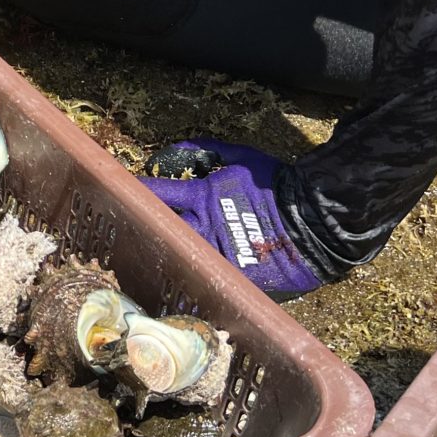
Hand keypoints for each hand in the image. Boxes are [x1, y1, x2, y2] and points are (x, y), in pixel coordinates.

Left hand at [140, 140, 324, 298]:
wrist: (314, 218)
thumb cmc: (278, 184)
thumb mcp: (243, 158)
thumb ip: (210, 151)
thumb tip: (180, 147)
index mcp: (203, 195)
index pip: (159, 192)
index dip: (139, 191)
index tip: (122, 192)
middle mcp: (203, 225)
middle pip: (162, 227)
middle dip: (144, 227)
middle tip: (125, 231)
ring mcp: (215, 252)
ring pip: (179, 255)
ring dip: (164, 256)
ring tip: (145, 264)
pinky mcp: (231, 275)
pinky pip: (205, 278)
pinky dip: (191, 280)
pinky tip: (176, 289)